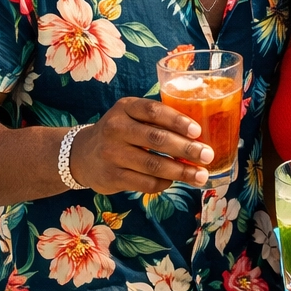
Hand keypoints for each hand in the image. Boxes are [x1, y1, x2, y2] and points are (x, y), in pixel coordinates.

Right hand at [67, 96, 213, 194]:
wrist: (82, 155)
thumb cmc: (120, 132)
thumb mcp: (131, 116)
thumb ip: (157, 120)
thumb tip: (199, 134)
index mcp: (125, 108)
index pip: (154, 111)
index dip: (177, 121)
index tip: (197, 131)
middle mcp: (116, 128)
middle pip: (156, 139)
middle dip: (186, 149)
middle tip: (207, 155)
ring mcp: (112, 154)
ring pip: (153, 165)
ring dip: (181, 171)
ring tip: (200, 175)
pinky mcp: (112, 177)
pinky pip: (146, 183)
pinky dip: (164, 183)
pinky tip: (174, 180)